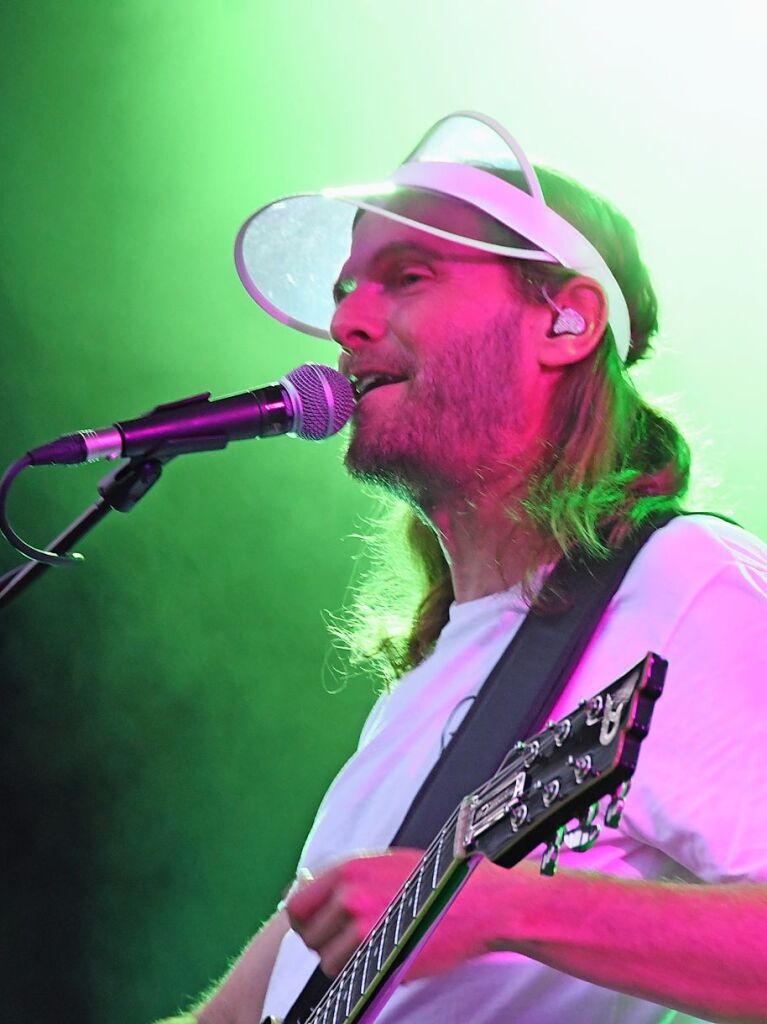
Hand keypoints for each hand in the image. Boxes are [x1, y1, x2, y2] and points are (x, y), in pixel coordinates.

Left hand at [285, 848, 529, 979]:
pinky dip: (366, 973)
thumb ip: (348, 880)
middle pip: (309, 937)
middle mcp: (350, 894)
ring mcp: (364, 925)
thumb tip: (310, 896)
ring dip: (346, 961)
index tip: (318, 928)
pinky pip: (353, 975)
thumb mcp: (386, 864)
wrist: (480, 900)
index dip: (306, 922)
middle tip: (353, 941)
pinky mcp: (381, 954)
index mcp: (349, 868)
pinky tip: (390, 955)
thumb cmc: (439, 880)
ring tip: (376, 947)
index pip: (296, 905)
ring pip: (328, 961)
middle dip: (326, 943)